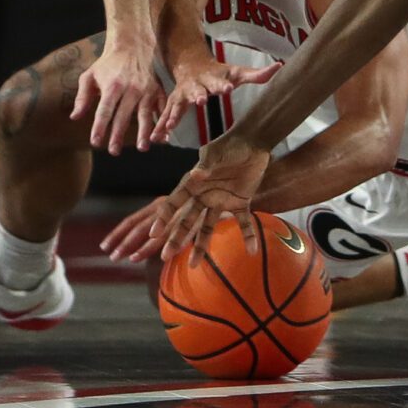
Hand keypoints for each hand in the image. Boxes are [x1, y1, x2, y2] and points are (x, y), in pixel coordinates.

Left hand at [73, 33, 162, 153]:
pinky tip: (163, 136)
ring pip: (145, 114)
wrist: (132, 44)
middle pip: (123, 116)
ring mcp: (146, 90)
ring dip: (145, 133)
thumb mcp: (89, 75)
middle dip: (118, 135)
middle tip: (113, 151)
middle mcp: (130, 88)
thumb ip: (82, 97)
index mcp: (112, 86)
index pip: (105, 111)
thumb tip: (75, 117)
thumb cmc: (107, 63)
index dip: (100, 127)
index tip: (96, 142)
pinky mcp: (158, 89)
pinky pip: (161, 108)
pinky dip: (162, 123)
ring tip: (143, 148)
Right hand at [101, 134, 272, 262]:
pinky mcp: (240, 203)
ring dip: (201, 245)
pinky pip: (243, 223)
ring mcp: (221, 202)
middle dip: (176, 238)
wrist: (253, 142)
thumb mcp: (217, 152)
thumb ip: (207, 163)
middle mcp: (204, 196)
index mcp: (194, 184)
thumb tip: (196, 174)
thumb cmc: (230, 145)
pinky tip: (252, 251)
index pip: (175, 202)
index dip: (165, 217)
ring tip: (193, 265)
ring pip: (208, 228)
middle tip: (165, 256)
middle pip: (187, 221)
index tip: (154, 233)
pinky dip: (248, 236)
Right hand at [148, 54, 274, 144]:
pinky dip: (161, 126)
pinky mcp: (174, 102)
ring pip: (177, 105)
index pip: (219, 81)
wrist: (191, 64)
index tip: (227, 88)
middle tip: (200, 101)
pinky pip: (166, 115)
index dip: (223, 84)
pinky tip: (157, 138)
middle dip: (198, 95)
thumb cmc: (219, 73)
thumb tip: (279, 67)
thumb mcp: (237, 72)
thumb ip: (257, 74)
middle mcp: (196, 85)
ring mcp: (183, 94)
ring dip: (173, 115)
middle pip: (197, 90)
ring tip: (169, 126)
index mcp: (213, 78)